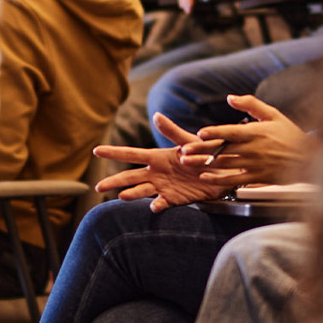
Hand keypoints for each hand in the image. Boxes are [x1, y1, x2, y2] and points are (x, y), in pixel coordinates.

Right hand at [92, 113, 224, 210]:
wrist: (226, 172)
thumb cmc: (208, 153)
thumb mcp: (191, 142)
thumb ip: (173, 132)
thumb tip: (156, 115)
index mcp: (158, 157)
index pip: (131, 154)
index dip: (114, 152)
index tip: (96, 151)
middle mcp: (157, 172)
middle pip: (130, 177)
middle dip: (114, 181)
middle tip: (97, 187)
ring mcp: (164, 186)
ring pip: (141, 191)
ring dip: (131, 194)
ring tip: (122, 196)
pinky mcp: (175, 199)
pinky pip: (162, 203)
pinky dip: (157, 205)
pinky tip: (153, 206)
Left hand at [187, 94, 312, 185]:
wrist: (309, 158)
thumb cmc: (290, 134)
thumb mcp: (273, 115)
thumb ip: (251, 105)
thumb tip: (230, 98)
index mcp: (256, 132)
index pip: (232, 132)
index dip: (215, 133)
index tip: (200, 133)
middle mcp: (253, 149)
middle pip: (222, 149)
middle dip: (201, 150)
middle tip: (183, 151)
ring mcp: (254, 164)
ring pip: (224, 164)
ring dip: (204, 163)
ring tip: (186, 163)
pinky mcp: (257, 177)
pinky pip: (234, 180)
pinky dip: (218, 180)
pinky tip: (205, 177)